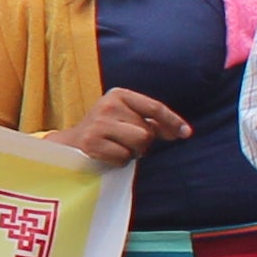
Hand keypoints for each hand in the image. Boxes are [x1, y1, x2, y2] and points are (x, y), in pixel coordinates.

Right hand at [60, 86, 189, 163]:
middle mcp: (108, 106)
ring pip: (138, 144)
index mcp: (118, 95)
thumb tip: (181, 131)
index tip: (186, 133)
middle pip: (147, 131)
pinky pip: (123, 157)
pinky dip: (120, 161)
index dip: (173, 121)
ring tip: (117, 147)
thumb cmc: (104, 132)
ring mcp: (99, 124)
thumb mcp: (125, 117)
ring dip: (132, 151)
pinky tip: (106, 155)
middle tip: (124, 142)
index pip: (154, 108)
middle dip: (142, 142)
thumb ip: (151, 121)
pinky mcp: (92, 142)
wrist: (69, 144)